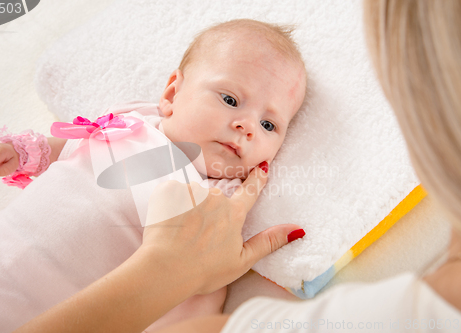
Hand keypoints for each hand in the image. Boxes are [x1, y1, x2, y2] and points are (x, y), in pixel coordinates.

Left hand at [141, 164, 303, 294]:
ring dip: (189, 208)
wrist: (165, 269)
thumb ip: (269, 241)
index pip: (250, 189)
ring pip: (193, 195)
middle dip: (209, 211)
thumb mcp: (242, 261)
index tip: (262, 166)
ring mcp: (191, 192)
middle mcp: (215, 197)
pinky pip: (173, 192)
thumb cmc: (203, 270)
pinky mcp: (170, 191)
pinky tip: (169, 222)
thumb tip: (297, 229)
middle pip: (215, 197)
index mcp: (233, 213)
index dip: (257, 178)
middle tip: (198, 235)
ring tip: (181, 232)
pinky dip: (171, 205)